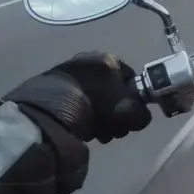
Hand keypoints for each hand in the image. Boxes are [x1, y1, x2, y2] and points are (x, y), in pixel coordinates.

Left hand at [5, 51, 151, 142]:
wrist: (55, 110)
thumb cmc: (99, 104)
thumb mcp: (132, 112)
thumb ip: (143, 115)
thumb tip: (139, 117)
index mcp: (108, 59)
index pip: (131, 79)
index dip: (134, 101)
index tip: (130, 119)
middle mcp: (87, 60)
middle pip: (111, 91)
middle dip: (115, 114)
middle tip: (114, 131)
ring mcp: (67, 72)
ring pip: (93, 99)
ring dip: (99, 118)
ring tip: (96, 134)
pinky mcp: (50, 87)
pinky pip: (74, 103)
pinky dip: (80, 116)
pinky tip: (79, 129)